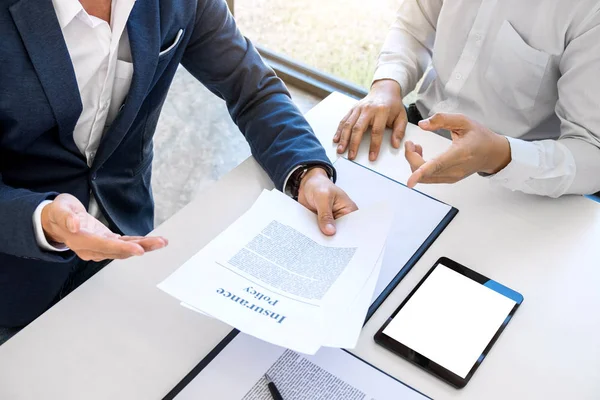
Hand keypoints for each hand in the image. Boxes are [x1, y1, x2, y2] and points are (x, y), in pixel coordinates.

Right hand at [41, 193, 167, 260]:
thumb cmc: (58, 212)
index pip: (104, 246)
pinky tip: (153, 242)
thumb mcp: (59, 209)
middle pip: (119, 250)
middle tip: (160, 242)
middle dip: (141, 247)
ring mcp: (100, 247)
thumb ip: (66, 217)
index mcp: (81, 240)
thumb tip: (75, 225)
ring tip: (162, 242)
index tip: (139, 249)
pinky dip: (139, 243)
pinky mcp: (106, 242)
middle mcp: (92, 248)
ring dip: (144, 246)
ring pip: (124, 249)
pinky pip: (124, 244)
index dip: (122, 248)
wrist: (54, 221)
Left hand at [297, 168, 357, 235]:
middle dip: (332, 238)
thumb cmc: (319, 185)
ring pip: (329, 235)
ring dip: (322, 237)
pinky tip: (312, 235)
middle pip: (340, 234)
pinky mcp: (322, 225)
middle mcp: (342, 218)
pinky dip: (315, 234)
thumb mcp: (323, 197)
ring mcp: (332, 223)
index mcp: (349, 210)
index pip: (351, 228)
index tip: (336, 240)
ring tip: (317, 238)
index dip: (344, 235)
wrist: (307, 183)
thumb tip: (330, 231)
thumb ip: (326, 215)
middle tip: (325, 241)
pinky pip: (319, 233)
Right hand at [334, 79, 406, 160]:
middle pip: (358, 128)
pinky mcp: (352, 109)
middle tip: (351, 156)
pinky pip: (344, 120)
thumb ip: (399, 131)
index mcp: (382, 111)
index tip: (372, 157)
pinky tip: (336, 139)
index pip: (377, 131)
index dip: (374, 145)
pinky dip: (339, 130)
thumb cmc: (393, 105)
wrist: (385, 90)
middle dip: (354, 144)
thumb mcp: (402, 117)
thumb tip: (395, 144)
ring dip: (343, 139)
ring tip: (341, 150)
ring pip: (348, 125)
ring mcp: (358, 108)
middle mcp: (368, 109)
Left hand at [405, 113, 511, 187]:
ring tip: (416, 147)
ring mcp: (452, 177)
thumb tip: (422, 124)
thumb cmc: (479, 136)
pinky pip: (428, 178)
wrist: (492, 154)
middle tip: (410, 143)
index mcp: (460, 153)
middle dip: (411, 157)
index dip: (421, 172)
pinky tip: (421, 155)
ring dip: (414, 163)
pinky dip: (419, 168)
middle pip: (425, 172)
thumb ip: (442, 119)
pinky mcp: (449, 179)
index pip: (438, 164)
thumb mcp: (464, 121)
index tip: (410, 181)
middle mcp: (456, 169)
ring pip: (424, 177)